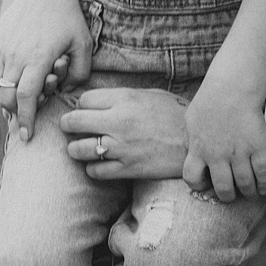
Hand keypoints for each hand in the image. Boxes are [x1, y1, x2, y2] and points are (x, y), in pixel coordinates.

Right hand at [0, 0, 90, 142]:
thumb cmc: (68, 16)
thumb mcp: (83, 45)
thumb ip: (79, 74)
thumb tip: (64, 92)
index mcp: (37, 58)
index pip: (25, 98)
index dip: (25, 120)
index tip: (26, 135)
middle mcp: (14, 53)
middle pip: (5, 96)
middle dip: (14, 111)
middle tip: (27, 112)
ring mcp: (0, 45)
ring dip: (5, 95)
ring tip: (22, 91)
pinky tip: (6, 75)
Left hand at [60, 88, 188, 180]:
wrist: (197, 144)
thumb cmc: (175, 115)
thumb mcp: (150, 95)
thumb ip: (122, 96)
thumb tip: (98, 100)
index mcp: (124, 99)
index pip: (83, 100)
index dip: (81, 105)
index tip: (84, 110)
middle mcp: (118, 122)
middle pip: (73, 121)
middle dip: (67, 124)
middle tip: (69, 127)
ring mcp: (121, 147)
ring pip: (79, 149)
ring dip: (76, 149)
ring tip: (80, 147)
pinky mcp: (128, 168)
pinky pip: (95, 171)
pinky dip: (93, 168)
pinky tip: (98, 164)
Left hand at [183, 86, 265, 200]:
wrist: (232, 89)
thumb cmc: (209, 101)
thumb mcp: (191, 121)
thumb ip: (191, 141)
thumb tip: (191, 154)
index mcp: (198, 149)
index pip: (191, 178)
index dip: (198, 185)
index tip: (206, 182)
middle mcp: (217, 155)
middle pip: (223, 189)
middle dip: (227, 196)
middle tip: (231, 194)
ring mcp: (239, 153)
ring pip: (245, 185)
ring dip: (248, 192)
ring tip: (250, 191)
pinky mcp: (258, 148)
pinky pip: (263, 175)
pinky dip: (264, 185)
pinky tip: (264, 187)